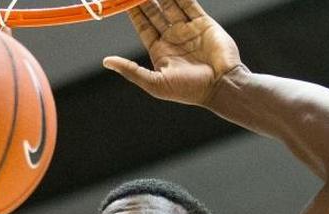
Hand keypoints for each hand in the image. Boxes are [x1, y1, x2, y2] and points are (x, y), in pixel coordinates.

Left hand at [103, 0, 242, 106]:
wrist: (221, 85)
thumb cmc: (189, 90)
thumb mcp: (155, 83)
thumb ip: (131, 70)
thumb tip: (106, 62)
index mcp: (160, 51)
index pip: (143, 26)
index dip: (133, 12)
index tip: (122, 0)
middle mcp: (173, 38)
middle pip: (154, 12)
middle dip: (143, 0)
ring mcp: (188, 29)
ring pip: (170, 4)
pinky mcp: (203, 23)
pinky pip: (189, 3)